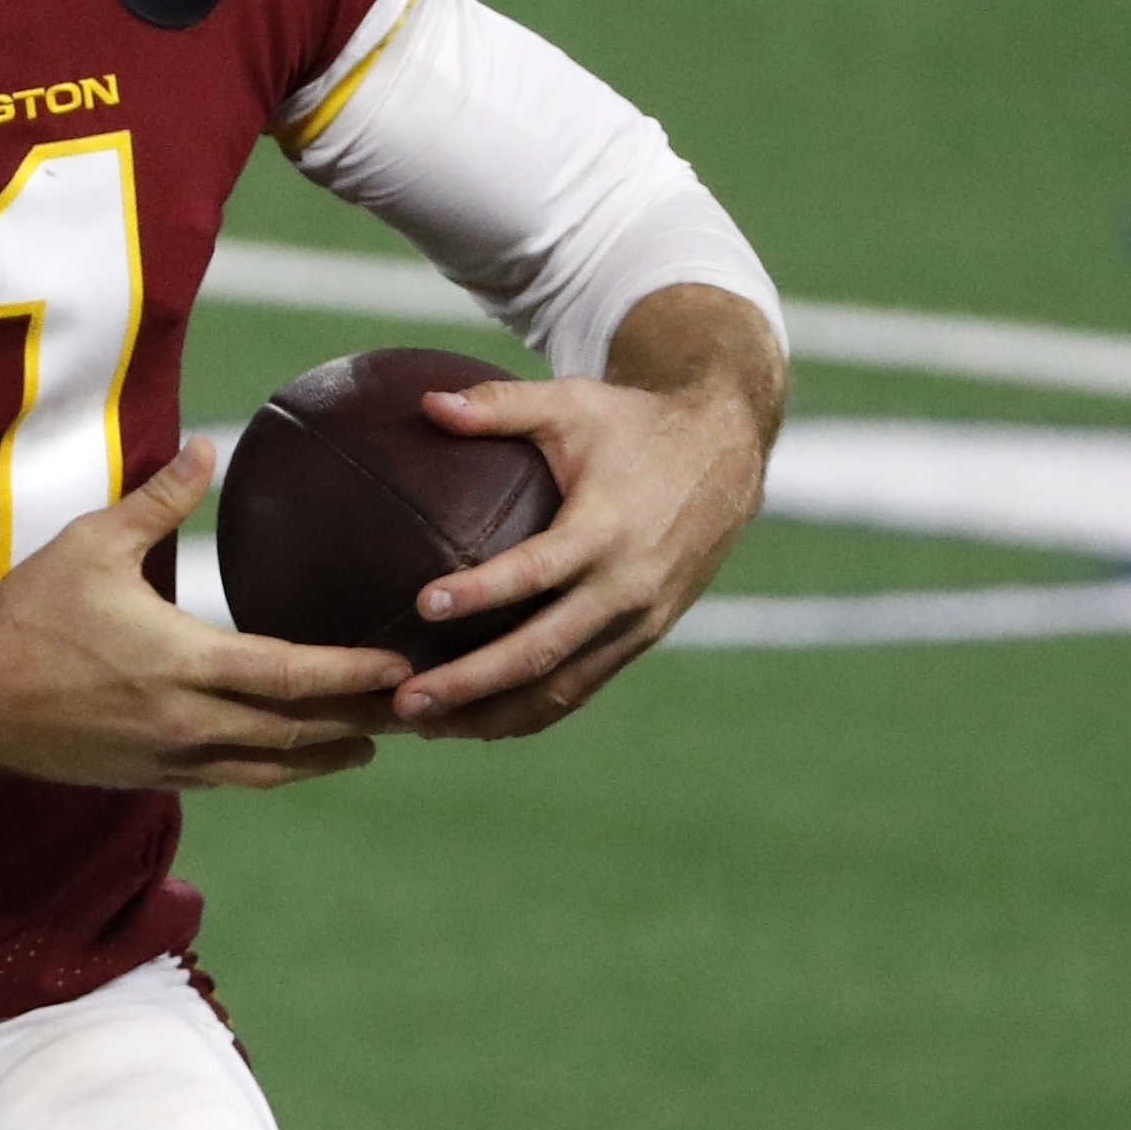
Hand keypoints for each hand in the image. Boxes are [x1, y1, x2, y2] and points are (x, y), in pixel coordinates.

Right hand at [0, 438, 411, 789]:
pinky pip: (232, 780)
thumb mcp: (93, 543)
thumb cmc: (29, 614)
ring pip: (271, 769)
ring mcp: (170, 758)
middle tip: (416, 711)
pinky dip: (275, 770)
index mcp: (182, 661)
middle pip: (298, 733)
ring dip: (327, 757)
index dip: (353, 674)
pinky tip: (295, 758)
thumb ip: (159, 500)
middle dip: (362, 721)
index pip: (291, 675)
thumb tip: (205, 449)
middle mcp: (187, 722)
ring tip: (372, 743)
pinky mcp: (151, 777)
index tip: (401, 665)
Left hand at [393, 287, 782, 740]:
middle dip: (471, 683)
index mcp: (606, 530)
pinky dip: (530, 711)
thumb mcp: (571, 402)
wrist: (726, 454)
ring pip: (561, 689)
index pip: (537, 571)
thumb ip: (499, 405)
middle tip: (405, 700)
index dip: (481, 592)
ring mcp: (639, 621)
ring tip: (425, 727)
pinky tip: (476, 721)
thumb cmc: (634, 422)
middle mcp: (626, 587)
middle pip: (542, 652)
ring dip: (492, 715)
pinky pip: (582, 687)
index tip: (423, 607)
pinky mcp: (642, 637)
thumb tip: (425, 403)